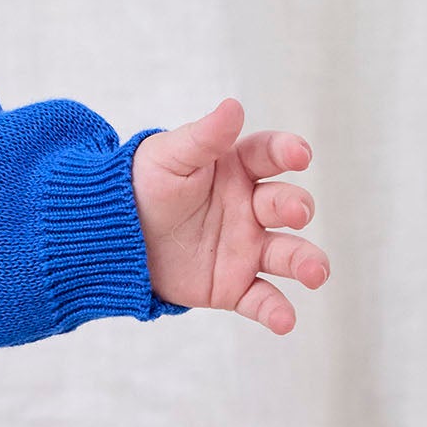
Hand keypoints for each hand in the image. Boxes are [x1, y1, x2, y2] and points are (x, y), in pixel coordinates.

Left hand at [130, 99, 329, 333]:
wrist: (110, 235)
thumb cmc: (141, 185)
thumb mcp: (167, 157)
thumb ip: (204, 138)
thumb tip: (234, 105)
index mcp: (235, 168)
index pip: (269, 155)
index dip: (287, 152)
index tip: (299, 154)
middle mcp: (250, 207)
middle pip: (285, 203)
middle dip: (297, 205)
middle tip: (296, 210)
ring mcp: (246, 247)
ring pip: (286, 254)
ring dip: (306, 261)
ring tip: (316, 272)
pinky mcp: (233, 285)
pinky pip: (261, 299)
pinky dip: (276, 311)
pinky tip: (285, 321)